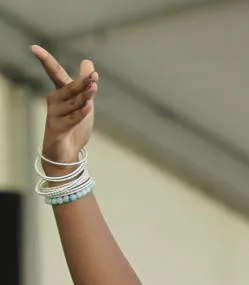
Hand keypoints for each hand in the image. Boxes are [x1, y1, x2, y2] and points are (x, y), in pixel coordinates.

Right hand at [30, 45, 97, 166]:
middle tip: (94, 76)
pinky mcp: (57, 128)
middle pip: (69, 88)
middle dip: (82, 82)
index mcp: (61, 92)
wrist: (67, 153)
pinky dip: (81, 113)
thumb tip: (88, 62)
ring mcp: (54, 114)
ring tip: (94, 88)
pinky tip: (88, 106)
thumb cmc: (74, 126)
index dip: (45, 60)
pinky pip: (72, 119)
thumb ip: (85, 84)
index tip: (33, 47)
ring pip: (73, 103)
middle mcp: (54, 100)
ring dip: (84, 96)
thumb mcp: (83, 102)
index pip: (54, 72)